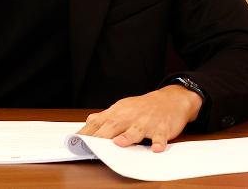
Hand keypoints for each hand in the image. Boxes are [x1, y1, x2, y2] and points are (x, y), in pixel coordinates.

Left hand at [78, 85, 202, 151]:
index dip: (87, 133)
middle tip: (91, 146)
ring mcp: (146, 123)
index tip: (75, 142)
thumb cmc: (145, 107)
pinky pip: (160, 136)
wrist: (172, 99)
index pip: (99, 123)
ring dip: (128, 137)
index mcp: (119, 113)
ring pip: (136, 131)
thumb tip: (88, 122)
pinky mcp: (162, 128)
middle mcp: (131, 117)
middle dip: (102, 136)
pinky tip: (156, 148)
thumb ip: (105, 117)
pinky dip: (159, 142)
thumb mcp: (123, 109)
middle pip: (114, 126)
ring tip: (119, 143)